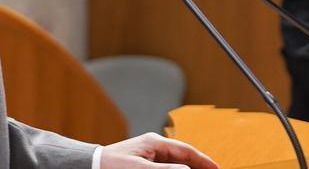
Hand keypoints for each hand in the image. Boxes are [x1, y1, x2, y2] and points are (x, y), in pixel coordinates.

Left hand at [101, 133, 217, 168]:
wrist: (91, 165)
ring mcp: (150, 154)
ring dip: (188, 168)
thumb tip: (187, 168)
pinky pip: (166, 166)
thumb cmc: (111, 165)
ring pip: (176, 162)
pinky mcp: (144, 162)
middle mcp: (154, 146)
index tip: (218, 168)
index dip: (204, 160)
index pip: (186, 151)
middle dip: (198, 166)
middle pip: (184, 157)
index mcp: (154, 142)